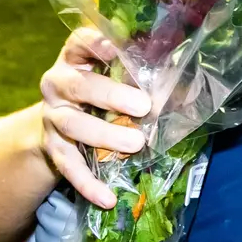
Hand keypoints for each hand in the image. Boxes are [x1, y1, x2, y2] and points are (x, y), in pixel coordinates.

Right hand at [39, 28, 151, 208]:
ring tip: (136, 144)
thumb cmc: (101, 95)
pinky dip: (88, 184)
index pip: (79, 43)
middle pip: (79, 86)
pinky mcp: (53, 148)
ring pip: (74, 126)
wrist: (60, 127)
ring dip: (106, 136)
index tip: (114, 47)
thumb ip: (141, 76)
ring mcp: (52, 118)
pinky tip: (107, 198)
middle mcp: (58, 84)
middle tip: (143, 106)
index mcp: (76, 60)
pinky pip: (69, 167)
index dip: (94, 43)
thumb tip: (190, 83)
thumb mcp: (116, 78)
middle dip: (111, 95)